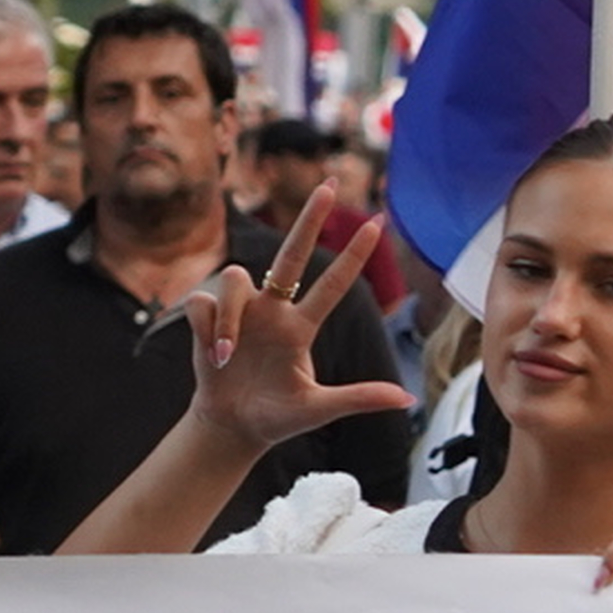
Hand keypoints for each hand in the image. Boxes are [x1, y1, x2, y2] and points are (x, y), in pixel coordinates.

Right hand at [184, 185, 414, 452]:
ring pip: (235, 277)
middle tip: (330, 184)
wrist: (232, 428)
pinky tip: (212, 355)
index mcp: (301, 327)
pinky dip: (208, 325)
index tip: (378, 223)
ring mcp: (240, 312)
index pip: (333, 284)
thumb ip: (358, 398)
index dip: (354, 255)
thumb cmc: (277, 417)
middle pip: (291, 253)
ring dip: (229, 314)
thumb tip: (408, 400)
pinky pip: (204, 301)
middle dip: (309, 218)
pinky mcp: (207, 318)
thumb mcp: (318, 409)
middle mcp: (273, 310)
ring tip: (226, 354)